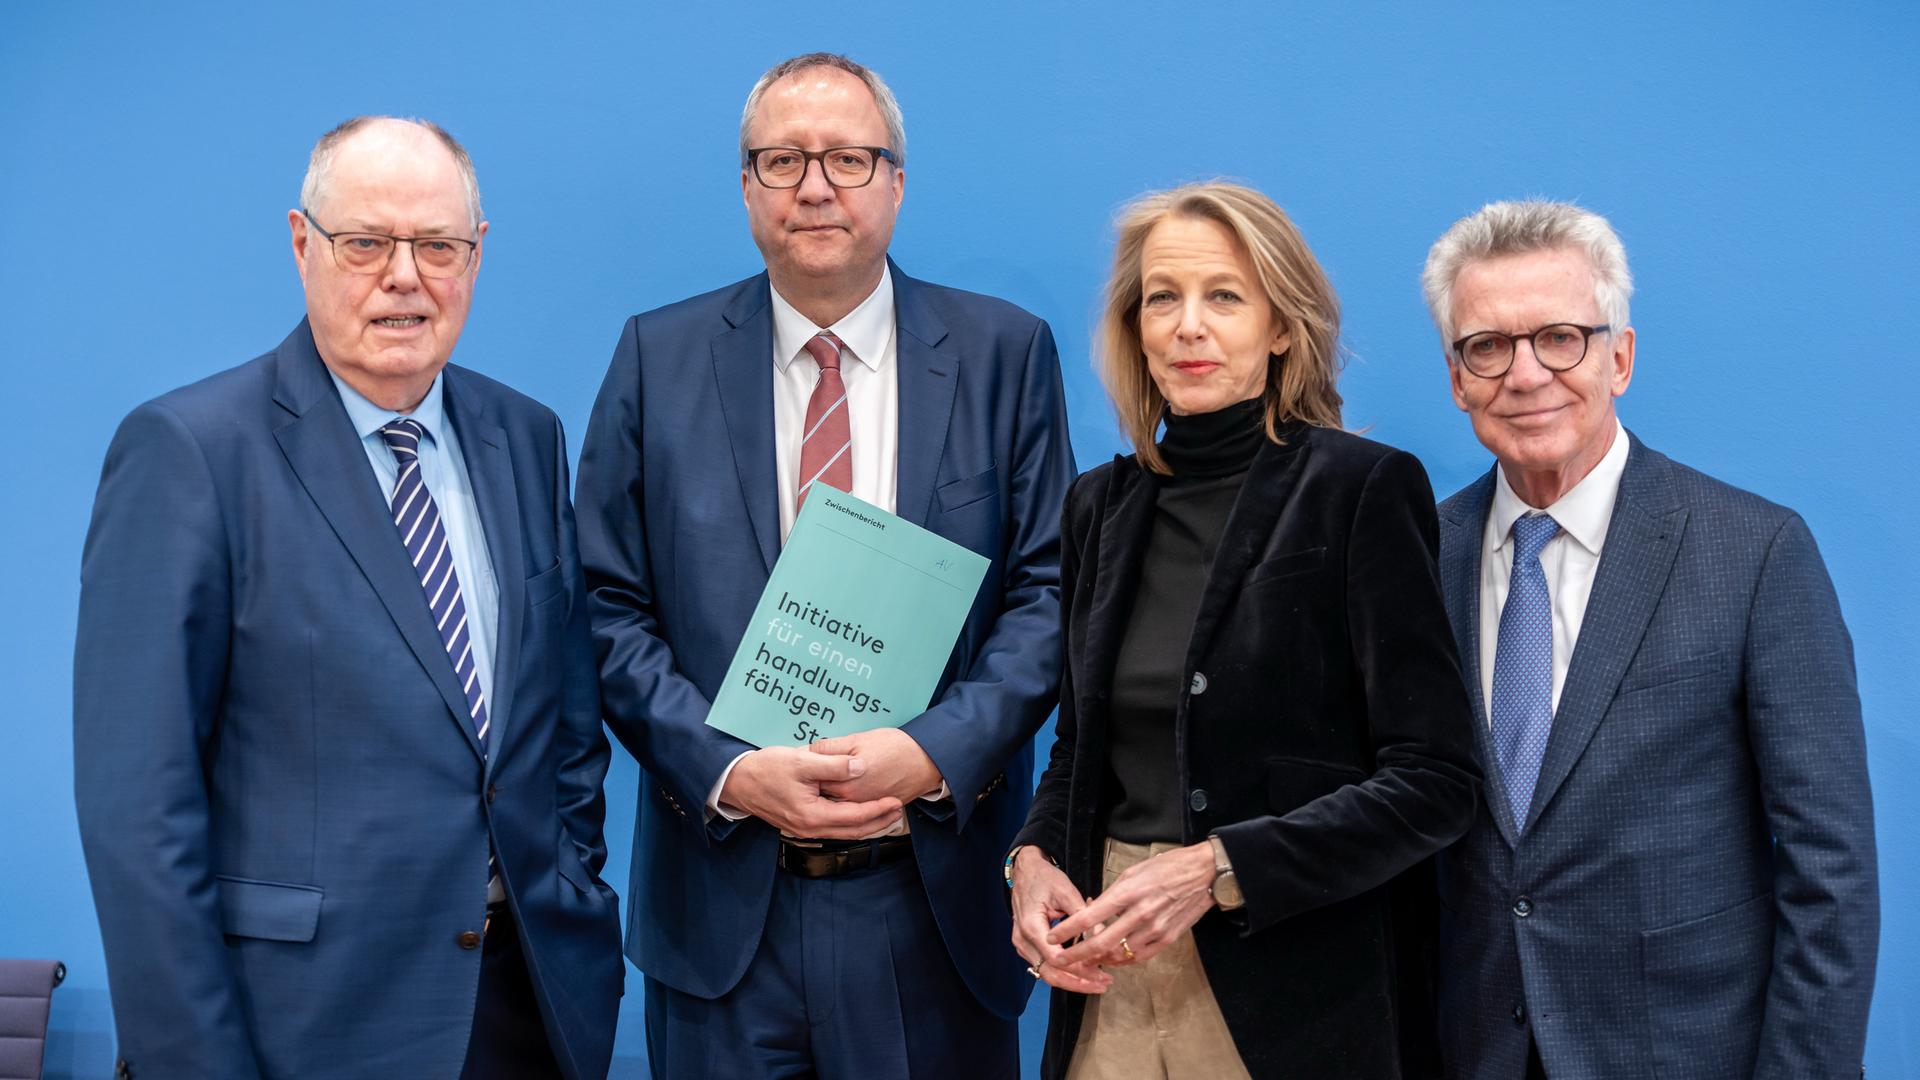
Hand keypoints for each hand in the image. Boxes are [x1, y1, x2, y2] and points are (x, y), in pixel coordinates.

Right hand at [718, 747, 903, 838]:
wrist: (737, 781)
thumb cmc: (766, 769)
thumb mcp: (802, 761)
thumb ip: (833, 766)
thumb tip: (861, 767)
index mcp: (812, 815)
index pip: (854, 817)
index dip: (877, 809)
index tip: (895, 800)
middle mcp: (809, 829)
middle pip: (852, 830)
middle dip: (878, 821)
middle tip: (898, 809)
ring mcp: (804, 829)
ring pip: (843, 831)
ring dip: (866, 823)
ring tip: (885, 812)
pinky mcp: (800, 824)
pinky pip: (832, 827)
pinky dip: (850, 822)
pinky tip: (858, 812)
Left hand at [809, 728, 943, 804]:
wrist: (927, 761)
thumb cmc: (897, 748)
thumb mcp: (858, 739)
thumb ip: (831, 748)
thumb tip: (810, 750)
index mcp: (845, 785)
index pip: (814, 783)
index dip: (806, 771)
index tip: (799, 763)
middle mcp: (852, 802)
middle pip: (823, 798)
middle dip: (813, 787)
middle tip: (803, 777)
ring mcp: (864, 808)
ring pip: (837, 807)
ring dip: (826, 798)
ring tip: (819, 786)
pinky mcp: (875, 808)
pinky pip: (853, 810)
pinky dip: (843, 803)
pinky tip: (840, 793)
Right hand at [1009, 847, 1111, 994]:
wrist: (1025, 871)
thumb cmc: (1044, 878)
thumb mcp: (1066, 892)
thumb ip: (1084, 916)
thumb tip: (1102, 936)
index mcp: (1031, 926)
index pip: (1055, 959)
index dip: (1079, 969)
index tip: (1100, 973)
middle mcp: (1023, 940)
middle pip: (1050, 973)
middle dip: (1078, 983)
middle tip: (1103, 984)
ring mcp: (1023, 945)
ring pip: (1046, 973)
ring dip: (1072, 981)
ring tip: (1097, 982)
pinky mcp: (1027, 946)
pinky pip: (1044, 965)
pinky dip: (1064, 972)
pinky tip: (1084, 972)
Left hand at [1047, 842, 1216, 968]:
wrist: (1204, 874)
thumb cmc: (1167, 867)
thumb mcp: (1133, 872)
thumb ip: (1113, 895)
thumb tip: (1094, 912)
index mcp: (1128, 892)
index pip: (1089, 917)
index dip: (1067, 930)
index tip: (1053, 937)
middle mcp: (1140, 914)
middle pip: (1101, 943)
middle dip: (1076, 955)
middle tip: (1061, 960)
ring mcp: (1155, 929)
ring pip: (1119, 954)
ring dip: (1099, 959)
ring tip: (1086, 959)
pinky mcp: (1168, 939)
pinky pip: (1139, 956)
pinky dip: (1122, 960)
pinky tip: (1113, 958)